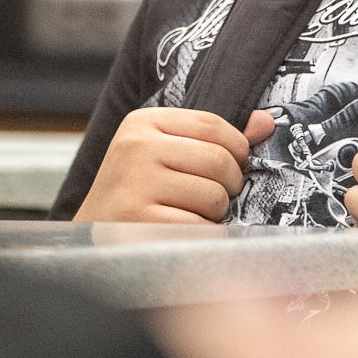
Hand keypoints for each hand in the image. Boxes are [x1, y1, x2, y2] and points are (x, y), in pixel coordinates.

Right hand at [74, 107, 275, 222]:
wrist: (91, 235)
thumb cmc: (138, 191)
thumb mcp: (166, 152)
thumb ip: (215, 138)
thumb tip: (266, 122)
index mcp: (142, 123)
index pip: (213, 124)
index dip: (236, 148)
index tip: (233, 165)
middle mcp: (136, 148)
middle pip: (219, 160)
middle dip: (229, 184)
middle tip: (217, 196)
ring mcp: (136, 184)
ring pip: (214, 196)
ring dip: (215, 213)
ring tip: (192, 213)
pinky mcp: (140, 221)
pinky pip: (200, 227)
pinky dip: (202, 234)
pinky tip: (182, 232)